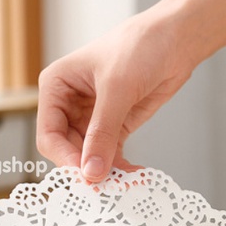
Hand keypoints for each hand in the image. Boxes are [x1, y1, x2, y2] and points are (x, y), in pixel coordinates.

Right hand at [36, 8, 195, 182]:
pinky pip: (109, 155)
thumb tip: (91, 172)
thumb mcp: (118, 88)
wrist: (176, 39)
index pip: (49, 134)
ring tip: (122, 182)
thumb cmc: (141, 46)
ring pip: (88, 157)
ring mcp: (91, 117)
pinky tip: (132, 175)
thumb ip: (102, 132)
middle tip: (106, 186)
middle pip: (67, 150)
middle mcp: (69, 104)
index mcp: (56, 87)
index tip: (86, 176)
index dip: (65, 158)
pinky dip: (119, 167)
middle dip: (86, 168)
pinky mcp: (114, 126)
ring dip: (104, 171)